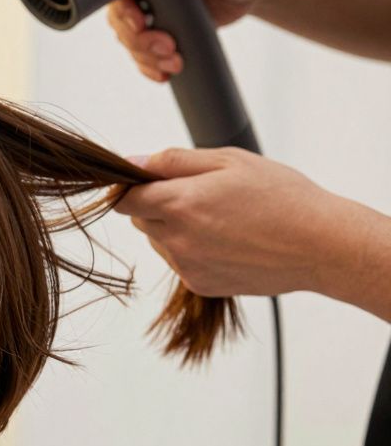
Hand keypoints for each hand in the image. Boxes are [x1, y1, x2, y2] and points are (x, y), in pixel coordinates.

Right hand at [105, 0, 276, 82]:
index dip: (124, 7)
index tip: (142, 23)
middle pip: (121, 17)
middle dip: (139, 39)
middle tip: (168, 48)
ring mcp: (152, 8)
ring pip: (130, 38)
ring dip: (146, 56)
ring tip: (174, 63)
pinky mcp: (161, 28)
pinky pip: (143, 51)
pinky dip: (150, 66)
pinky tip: (163, 74)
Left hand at [114, 147, 362, 297]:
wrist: (320, 246)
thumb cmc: (281, 197)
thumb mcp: (229, 161)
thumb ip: (174, 161)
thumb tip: (133, 163)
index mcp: (180, 203)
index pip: (124, 199)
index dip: (131, 187)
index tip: (148, 181)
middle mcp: (177, 239)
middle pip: (140, 221)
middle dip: (156, 205)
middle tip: (198, 195)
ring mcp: (187, 266)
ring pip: (159, 242)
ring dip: (174, 228)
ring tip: (219, 219)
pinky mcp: (199, 284)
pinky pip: (179, 262)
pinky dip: (192, 250)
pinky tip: (226, 240)